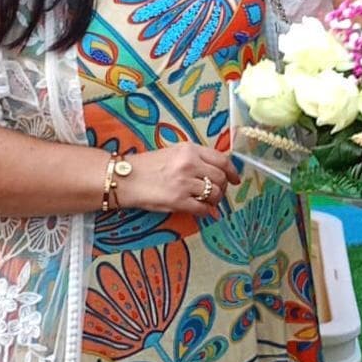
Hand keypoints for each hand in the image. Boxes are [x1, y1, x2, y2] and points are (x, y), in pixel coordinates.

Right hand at [119, 144, 240, 217]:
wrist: (126, 178)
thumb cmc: (148, 166)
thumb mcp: (173, 153)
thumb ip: (196, 160)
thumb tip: (218, 175)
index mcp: (189, 149)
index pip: (221, 160)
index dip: (232, 172)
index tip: (235, 179)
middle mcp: (189, 164)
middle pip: (220, 178)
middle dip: (223, 188)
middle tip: (217, 194)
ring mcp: (184, 183)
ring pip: (214, 194)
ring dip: (215, 201)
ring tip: (208, 202)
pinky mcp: (178, 200)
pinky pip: (202, 208)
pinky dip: (207, 212)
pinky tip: (204, 212)